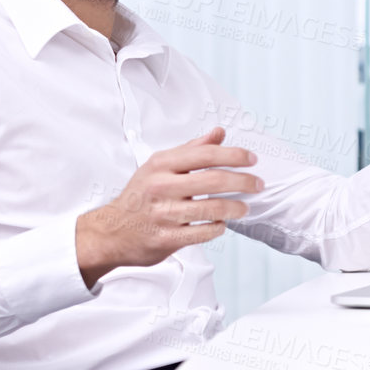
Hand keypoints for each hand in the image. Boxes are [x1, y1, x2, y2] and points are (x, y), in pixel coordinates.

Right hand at [75, 128, 257, 288]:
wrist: (110, 232)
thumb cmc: (140, 196)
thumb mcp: (159, 166)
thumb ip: (192, 150)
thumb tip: (219, 132)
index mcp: (161, 164)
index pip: (206, 154)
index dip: (234, 155)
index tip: (253, 159)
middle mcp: (161, 187)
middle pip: (215, 180)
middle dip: (244, 181)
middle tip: (258, 184)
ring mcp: (163, 214)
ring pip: (213, 208)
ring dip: (236, 207)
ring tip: (244, 207)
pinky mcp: (166, 238)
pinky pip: (203, 232)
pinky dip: (218, 227)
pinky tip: (222, 223)